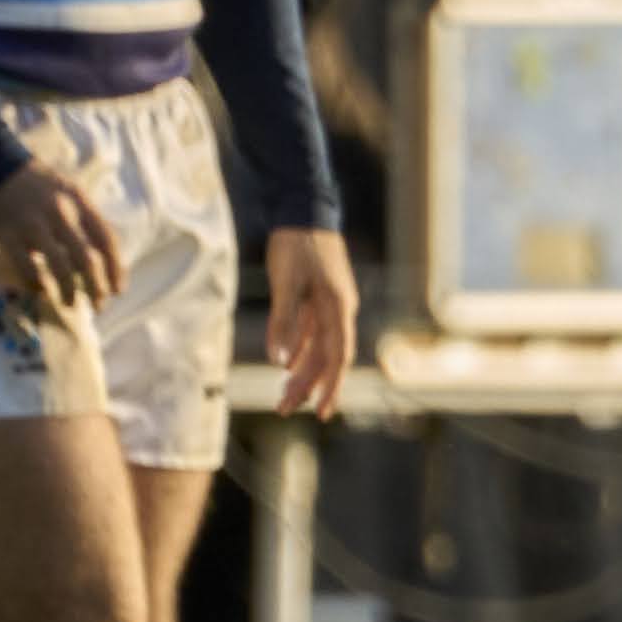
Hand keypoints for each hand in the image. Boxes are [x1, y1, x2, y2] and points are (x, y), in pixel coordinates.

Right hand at [0, 159, 123, 313]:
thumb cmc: (34, 184)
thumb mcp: (67, 192)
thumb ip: (82, 220)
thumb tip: (95, 260)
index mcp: (79, 201)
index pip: (106, 240)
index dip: (116, 267)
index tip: (119, 289)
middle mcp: (60, 213)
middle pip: (86, 259)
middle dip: (97, 286)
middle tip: (100, 304)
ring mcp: (32, 224)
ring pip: (59, 266)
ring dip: (68, 290)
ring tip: (72, 303)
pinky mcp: (6, 234)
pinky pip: (25, 267)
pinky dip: (35, 283)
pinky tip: (41, 291)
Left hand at [266, 227, 357, 418]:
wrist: (304, 209)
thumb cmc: (296, 246)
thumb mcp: (286, 284)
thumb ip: (284, 323)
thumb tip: (280, 362)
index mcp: (338, 308)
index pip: (337, 358)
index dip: (330, 387)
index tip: (321, 413)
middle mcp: (340, 309)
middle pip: (327, 357)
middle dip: (308, 386)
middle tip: (286, 410)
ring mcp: (331, 303)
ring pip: (319, 346)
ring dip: (302, 372)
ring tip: (284, 395)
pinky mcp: (320, 296)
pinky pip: (312, 332)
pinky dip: (300, 350)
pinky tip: (287, 365)